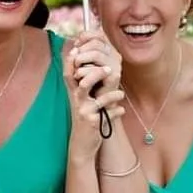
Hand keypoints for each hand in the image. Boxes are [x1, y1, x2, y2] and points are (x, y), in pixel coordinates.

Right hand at [64, 33, 124, 158]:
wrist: (82, 143)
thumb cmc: (86, 116)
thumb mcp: (83, 100)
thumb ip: (86, 84)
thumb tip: (94, 63)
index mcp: (75, 93)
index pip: (70, 74)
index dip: (73, 61)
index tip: (80, 49)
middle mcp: (77, 101)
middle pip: (82, 83)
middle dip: (95, 74)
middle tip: (108, 69)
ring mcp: (85, 112)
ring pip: (96, 100)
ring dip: (110, 95)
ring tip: (121, 92)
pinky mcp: (94, 123)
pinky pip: (108, 115)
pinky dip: (117, 111)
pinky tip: (122, 109)